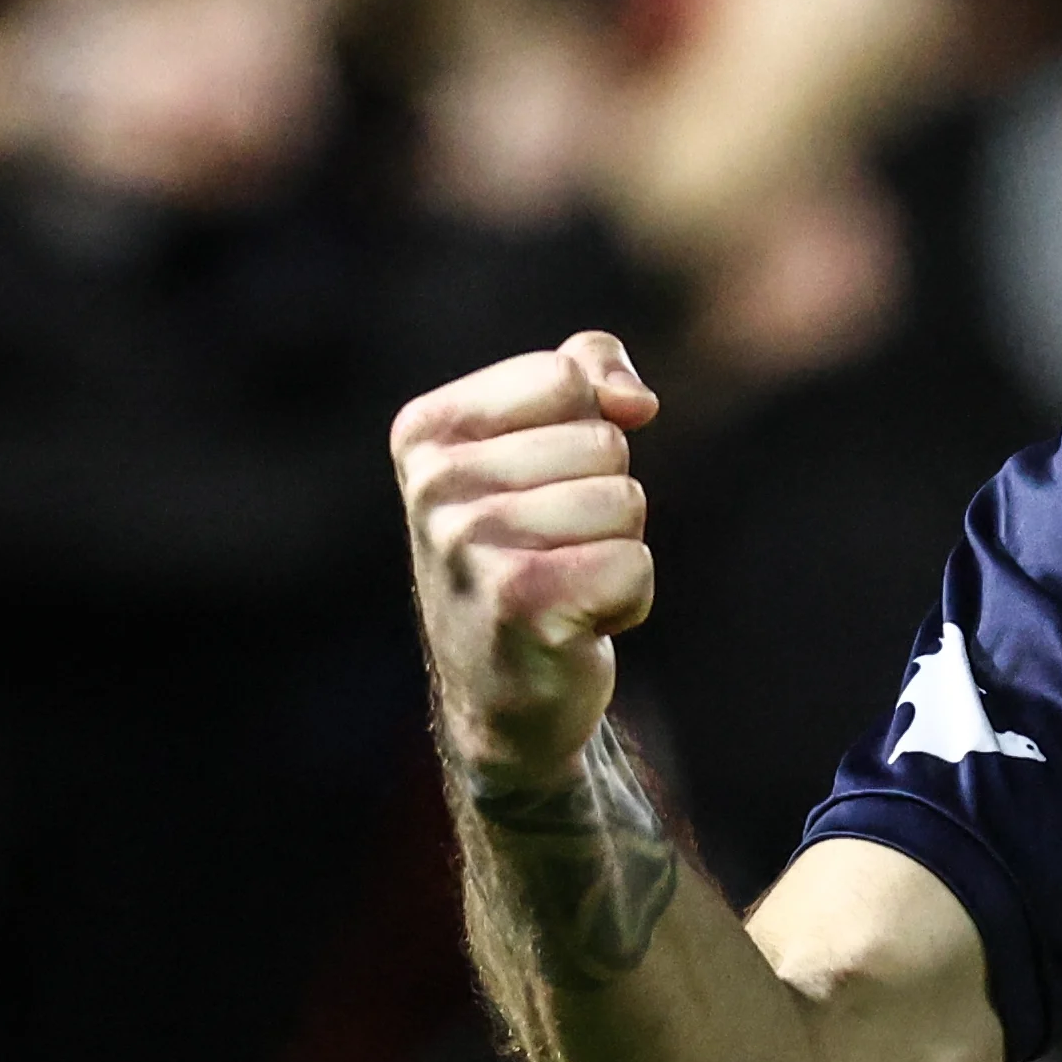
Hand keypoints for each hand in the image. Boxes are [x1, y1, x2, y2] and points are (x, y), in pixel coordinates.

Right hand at [392, 333, 658, 790]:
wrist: (504, 693)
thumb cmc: (532, 548)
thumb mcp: (546, 435)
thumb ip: (589, 369)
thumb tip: (636, 402)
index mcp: (426, 430)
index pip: (567, 378)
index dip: (585, 433)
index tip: (540, 489)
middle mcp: (433, 485)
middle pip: (605, 443)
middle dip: (606, 499)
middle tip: (553, 550)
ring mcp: (467, 546)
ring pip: (626, 501)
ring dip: (617, 550)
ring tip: (563, 585)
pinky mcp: (518, 604)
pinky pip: (634, 565)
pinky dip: (626, 601)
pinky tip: (575, 625)